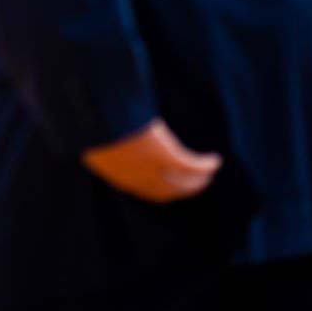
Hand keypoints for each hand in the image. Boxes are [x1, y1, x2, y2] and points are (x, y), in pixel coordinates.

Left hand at [83, 119, 220, 201]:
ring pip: (184, 181)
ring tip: (209, 173)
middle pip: (168, 190)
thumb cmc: (97, 124)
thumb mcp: (99, 138)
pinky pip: (194, 165)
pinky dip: (206, 164)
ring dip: (199, 179)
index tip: (173, 187)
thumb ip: (110, 146)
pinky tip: (214, 160)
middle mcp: (138, 179)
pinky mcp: (169, 157)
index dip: (162, 190)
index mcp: (118, 176)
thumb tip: (113, 143)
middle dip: (184, 187)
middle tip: (197, 181)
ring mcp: (154, 169)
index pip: (147, 191)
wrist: (101, 119)